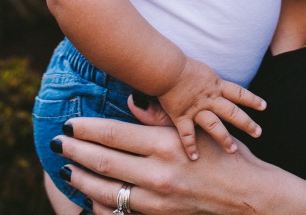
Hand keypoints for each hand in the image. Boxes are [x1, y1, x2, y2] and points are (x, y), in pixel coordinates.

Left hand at [54, 116, 270, 214]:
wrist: (249, 198)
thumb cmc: (226, 157)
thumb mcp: (194, 130)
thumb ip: (160, 116)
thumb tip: (131, 101)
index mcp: (165, 146)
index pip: (113, 135)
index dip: (86, 128)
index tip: (68, 123)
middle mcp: (157, 174)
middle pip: (103, 162)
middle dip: (76, 151)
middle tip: (56, 142)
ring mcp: (156, 201)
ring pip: (107, 191)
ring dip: (83, 179)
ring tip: (67, 167)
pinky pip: (121, 213)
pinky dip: (102, 205)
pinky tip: (92, 196)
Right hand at [158, 57, 264, 158]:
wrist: (167, 68)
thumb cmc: (181, 65)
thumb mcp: (202, 71)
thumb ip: (208, 82)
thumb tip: (213, 84)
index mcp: (216, 85)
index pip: (239, 93)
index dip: (252, 100)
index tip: (264, 107)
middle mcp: (209, 99)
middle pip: (232, 113)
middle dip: (247, 123)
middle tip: (258, 133)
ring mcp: (196, 109)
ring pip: (214, 126)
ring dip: (224, 138)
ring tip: (233, 150)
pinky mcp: (181, 116)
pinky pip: (187, 134)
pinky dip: (190, 146)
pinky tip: (194, 157)